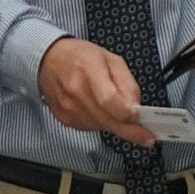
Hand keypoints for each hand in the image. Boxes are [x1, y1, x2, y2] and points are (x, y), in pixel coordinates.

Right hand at [37, 36, 158, 147]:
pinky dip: (101, 123)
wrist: (49, 60)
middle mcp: (76, 91)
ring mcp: (68, 107)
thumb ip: (128, 84)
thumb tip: (136, 107)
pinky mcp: (65, 118)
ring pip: (102, 127)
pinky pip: (91, 128)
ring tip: (117, 112)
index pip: (111, 101)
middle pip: (108, 120)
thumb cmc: (80, 57)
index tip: (141, 119)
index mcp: (89, 70)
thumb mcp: (112, 60)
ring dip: (115, 125)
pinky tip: (100, 111)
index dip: (128, 114)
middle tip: (146, 136)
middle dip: (130, 130)